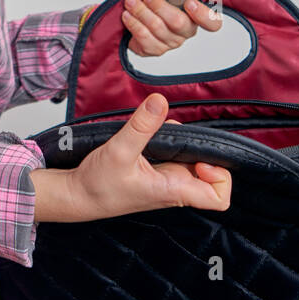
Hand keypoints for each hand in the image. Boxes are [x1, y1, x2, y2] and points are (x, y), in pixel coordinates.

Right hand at [59, 93, 231, 221]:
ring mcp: (165, 180)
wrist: (78, 195)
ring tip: (162, 131)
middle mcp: (174, 187)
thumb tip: (160, 101)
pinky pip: (174, 154)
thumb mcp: (119, 150)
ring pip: (191, 160)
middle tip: (181, 137)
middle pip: (211, 173)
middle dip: (201, 149)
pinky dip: (170, 141)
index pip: (218, 198)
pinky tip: (153, 133)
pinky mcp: (155, 172)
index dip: (221, 177)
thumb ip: (142, 125)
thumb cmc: (97, 186)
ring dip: (183, 143)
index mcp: (173, 191)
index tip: (203, 159)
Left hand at [122, 0, 220, 56]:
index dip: (203, 15)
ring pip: (159, 30)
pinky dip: (135, 25)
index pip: (212, 22)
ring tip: (131, 2)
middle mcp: (186, 30)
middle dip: (161, 7)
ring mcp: (170, 42)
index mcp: (196, 13)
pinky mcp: (154, 49)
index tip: (189, 2)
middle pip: (179, 24)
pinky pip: (146, 41)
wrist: (128, 3)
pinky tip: (128, 16)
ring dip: (142, 14)